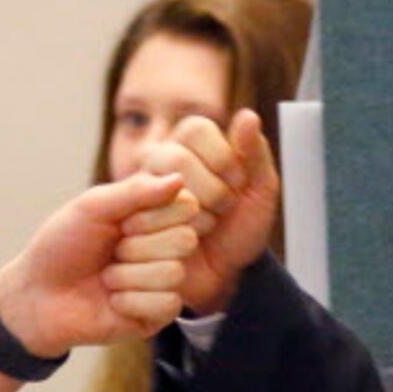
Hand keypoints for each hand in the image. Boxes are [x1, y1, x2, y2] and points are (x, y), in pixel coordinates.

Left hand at [0, 171, 192, 358]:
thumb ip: (135, 191)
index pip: (186, 206)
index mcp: (154, 215)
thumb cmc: (62, 246)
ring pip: (174, 273)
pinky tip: (113, 302)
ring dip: (127, 276)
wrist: (38, 295)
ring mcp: (166, 282)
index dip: (151, 216)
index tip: (121, 223)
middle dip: (137, 247)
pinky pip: (166, 304)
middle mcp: (166, 247)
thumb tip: (179, 178)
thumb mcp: (93, 207)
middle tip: (111, 252)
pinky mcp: (160, 315)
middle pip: (185, 239)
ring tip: (106, 278)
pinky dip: (130, 301)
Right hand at [134, 111, 279, 314]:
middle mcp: (160, 161)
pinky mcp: (132, 224)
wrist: (222, 276)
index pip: (196, 128)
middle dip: (213, 191)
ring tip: (208, 228)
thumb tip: (247, 115)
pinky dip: (180, 237)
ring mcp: (141, 192)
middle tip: (224, 210)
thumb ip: (255, 152)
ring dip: (199, 217)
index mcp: (189, 144)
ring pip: (162, 190)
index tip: (238, 182)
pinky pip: (150, 222)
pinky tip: (190, 245)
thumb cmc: (239, 230)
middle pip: (175, 157)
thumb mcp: (260, 191)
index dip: (224, 158)